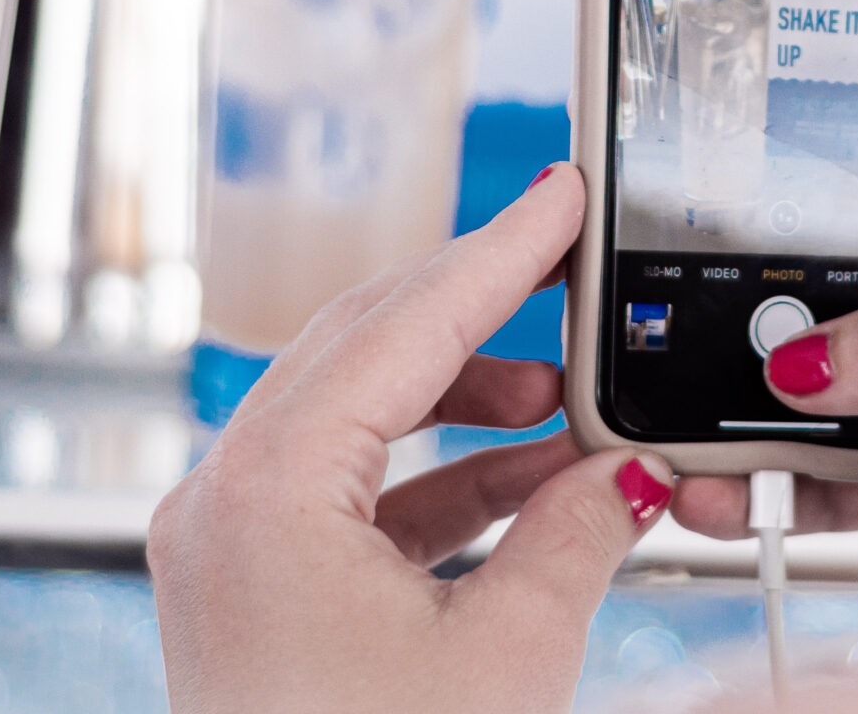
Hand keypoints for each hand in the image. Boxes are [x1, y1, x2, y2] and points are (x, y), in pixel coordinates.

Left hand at [150, 166, 671, 713]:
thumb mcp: (506, 659)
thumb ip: (577, 538)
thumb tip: (633, 472)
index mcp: (263, 492)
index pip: (399, 326)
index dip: (498, 255)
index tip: (562, 199)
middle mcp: (224, 501)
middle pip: (362, 351)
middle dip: (481, 316)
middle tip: (572, 273)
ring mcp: (229, 548)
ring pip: (358, 420)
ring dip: (470, 406)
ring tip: (573, 409)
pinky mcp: (254, 593)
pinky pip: (351, 495)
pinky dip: (441, 480)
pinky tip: (534, 484)